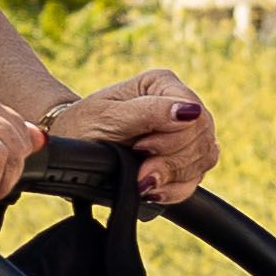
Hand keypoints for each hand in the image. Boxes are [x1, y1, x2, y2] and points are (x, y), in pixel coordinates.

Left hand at [50, 63, 222, 205]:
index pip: (196, 114)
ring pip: (203, 160)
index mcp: (162, 84)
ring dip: (173, 177)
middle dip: (171, 162)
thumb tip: (190, 111)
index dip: (175, 138)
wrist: (71, 146)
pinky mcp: (183, 159)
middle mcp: (179, 104)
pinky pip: (195, 179)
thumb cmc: (83, 124)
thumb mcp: (108, 116)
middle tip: (139, 170)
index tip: (141, 148)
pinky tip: (152, 190)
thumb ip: (150, 112)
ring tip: (142, 180)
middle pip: (202, 139)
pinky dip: (174, 191)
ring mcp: (185, 133)